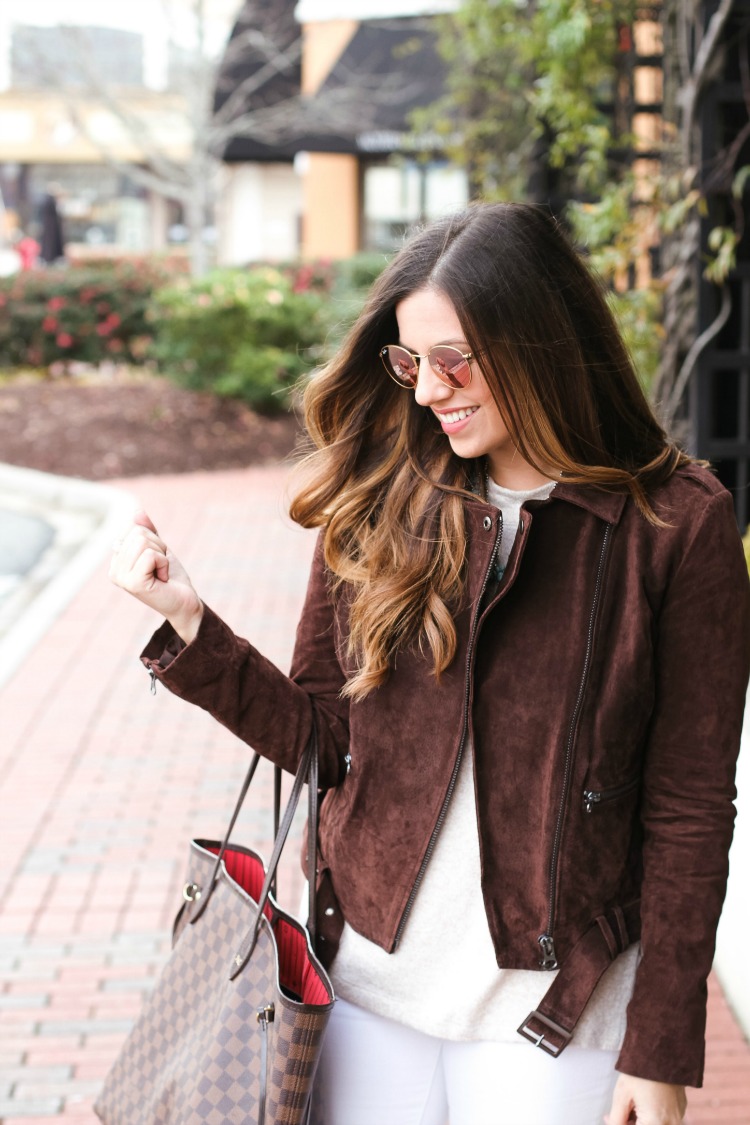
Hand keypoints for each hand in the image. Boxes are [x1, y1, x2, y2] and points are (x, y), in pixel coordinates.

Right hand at [109, 510, 203, 643]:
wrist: (185, 603)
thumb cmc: (172, 577)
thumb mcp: (159, 548)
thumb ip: (147, 531)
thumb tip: (137, 511)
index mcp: (117, 561)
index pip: (133, 528)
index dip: (153, 540)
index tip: (156, 561)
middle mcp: (114, 570)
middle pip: (138, 533)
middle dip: (158, 547)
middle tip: (161, 568)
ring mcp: (121, 578)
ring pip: (143, 542)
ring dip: (162, 556)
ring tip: (161, 573)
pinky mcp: (133, 583)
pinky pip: (151, 555)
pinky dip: (164, 563)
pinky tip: (163, 579)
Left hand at [605, 1074, 686, 1123]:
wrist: (661, 1049)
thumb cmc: (638, 1072)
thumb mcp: (622, 1096)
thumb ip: (617, 1119)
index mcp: (655, 1123)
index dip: (621, 1124)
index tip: (610, 1117)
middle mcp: (671, 1124)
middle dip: (632, 1122)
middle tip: (623, 1111)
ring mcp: (678, 1117)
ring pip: (656, 1124)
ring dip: (642, 1120)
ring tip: (632, 1105)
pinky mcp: (681, 1109)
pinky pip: (665, 1120)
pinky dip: (653, 1116)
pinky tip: (644, 1101)